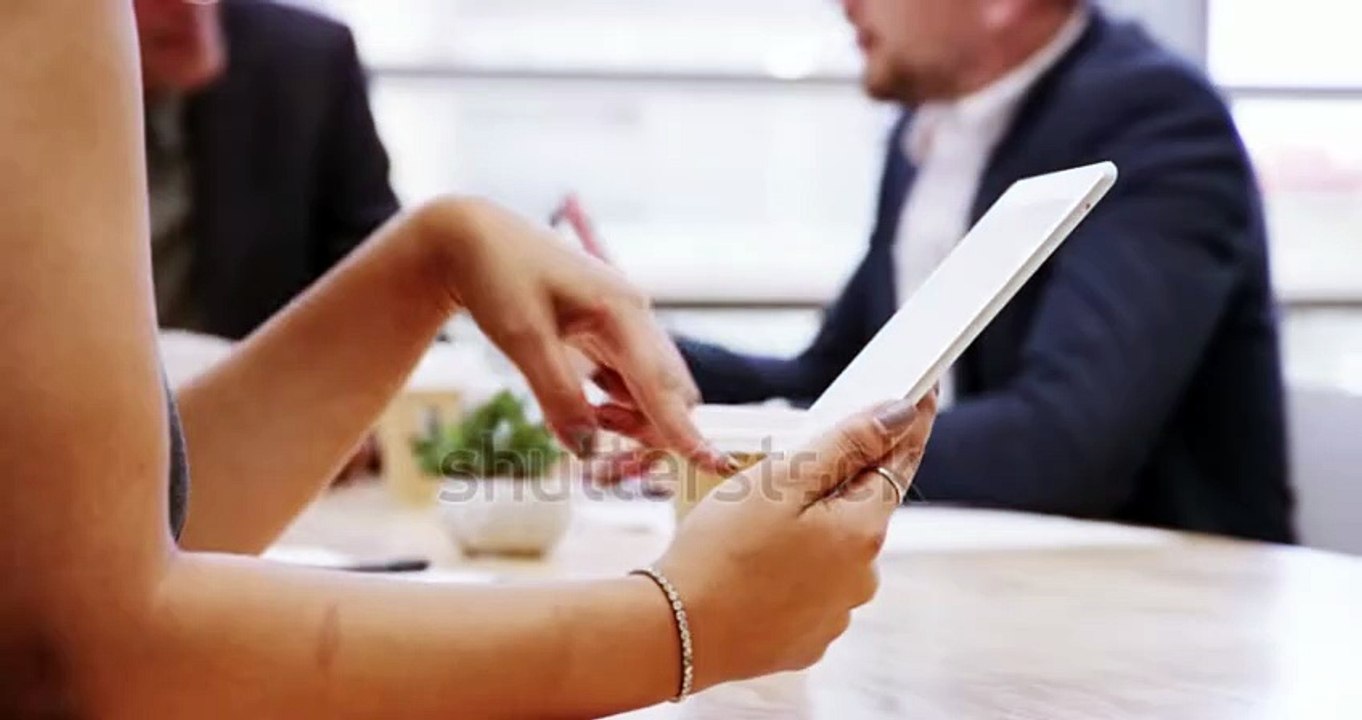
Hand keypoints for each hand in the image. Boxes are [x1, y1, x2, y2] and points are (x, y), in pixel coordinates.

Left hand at [417, 198, 729, 470]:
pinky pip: (631, 382)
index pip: (662, 385)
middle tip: (602, 460)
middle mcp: (636, 317)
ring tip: (583, 420)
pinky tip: (586, 407)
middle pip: (672, 393)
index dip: (685, 430)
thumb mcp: (522, 339)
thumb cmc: (497, 277)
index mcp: (624, 312)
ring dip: (631, 421)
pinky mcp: (609, 333)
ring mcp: (626, 324)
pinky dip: (616, 407)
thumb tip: (587, 448)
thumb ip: (559, 396)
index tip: (713, 464)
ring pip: (654, 391)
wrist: (472, 239)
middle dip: (651, 433)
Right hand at [653, 390, 937, 688]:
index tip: (921, 396)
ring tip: (755, 527)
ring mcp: (838, 613)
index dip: (908, 428)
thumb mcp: (781, 481)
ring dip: (812, 531)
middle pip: (862, 509)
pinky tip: (755, 568)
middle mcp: (863, 576)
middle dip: (839, 484)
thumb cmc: (722, 550)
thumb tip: (900, 415)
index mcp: (862, 531)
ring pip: (835, 552)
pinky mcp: (809, 638)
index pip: (899, 465)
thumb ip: (846, 445)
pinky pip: (812, 590)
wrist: (677, 634)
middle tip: (795, 466)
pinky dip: (793, 572)